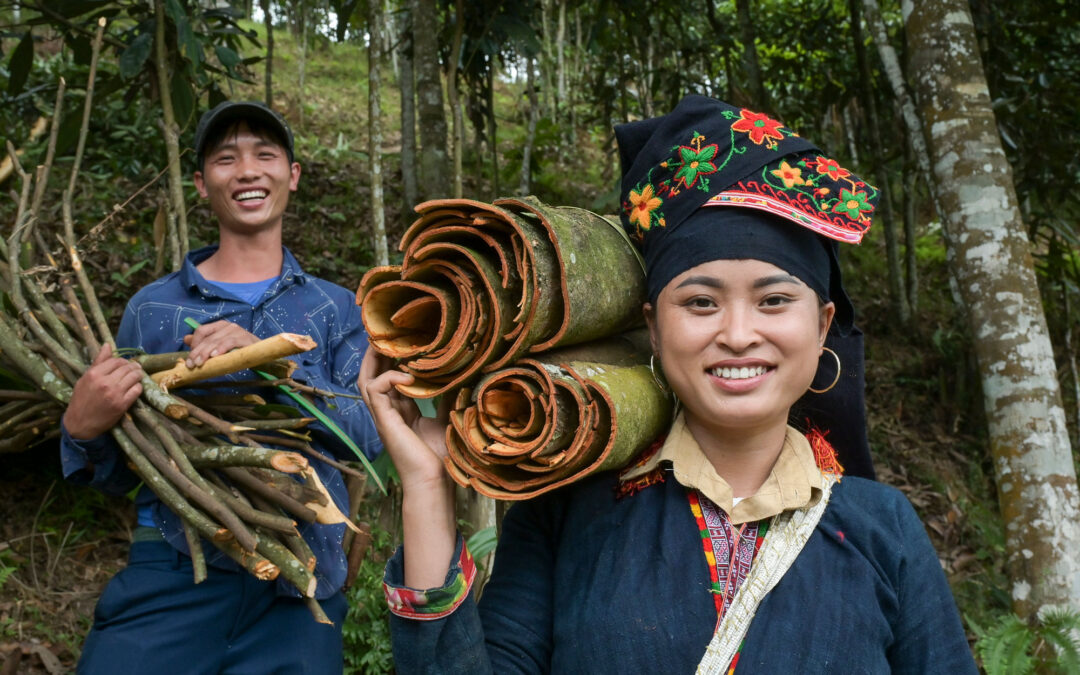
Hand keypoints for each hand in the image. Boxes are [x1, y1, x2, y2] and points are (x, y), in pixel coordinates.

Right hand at [63, 344, 142, 438]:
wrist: (80, 423)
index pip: (116, 360)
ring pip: (134, 377)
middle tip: (135, 368)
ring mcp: (115, 394)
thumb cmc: (81, 399)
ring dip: (138, 375)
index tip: (125, 364)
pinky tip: (135, 387)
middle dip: (133, 366)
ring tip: (137, 376)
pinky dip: (138, 387)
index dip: (123, 361)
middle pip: (127, 367)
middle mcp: (105, 382)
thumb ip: (98, 362)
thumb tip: (107, 345)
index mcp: (94, 374)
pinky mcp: (122, 404)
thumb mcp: (85, 378)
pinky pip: (137, 390)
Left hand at [182, 320, 258, 367]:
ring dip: (206, 353)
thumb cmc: (239, 350)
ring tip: (199, 363)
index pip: (201, 330)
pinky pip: (230, 342)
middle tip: (191, 365)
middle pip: (207, 338)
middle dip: (197, 352)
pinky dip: (221, 348)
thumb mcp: (219, 346)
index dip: (194, 343)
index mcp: (220, 326)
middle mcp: (228, 326)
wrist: (261, 352)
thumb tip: (185, 339)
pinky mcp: (245, 338)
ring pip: (216, 341)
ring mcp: (237, 331)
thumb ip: (204, 342)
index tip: (190, 358)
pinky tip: (215, 355)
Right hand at [358, 348, 448, 487]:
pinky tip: (408, 376)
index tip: (404, 341)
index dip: (392, 360)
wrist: (434, 481)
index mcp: (401, 412)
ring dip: (374, 360)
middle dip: (377, 354)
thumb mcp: (445, 419)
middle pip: (372, 376)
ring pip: (366, 381)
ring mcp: (383, 417)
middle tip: (386, 333)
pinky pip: (376, 390)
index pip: (389, 379)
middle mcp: (389, 412)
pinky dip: (389, 377)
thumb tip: (459, 376)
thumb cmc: (440, 456)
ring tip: (385, 342)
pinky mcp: (384, 421)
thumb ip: (446, 398)